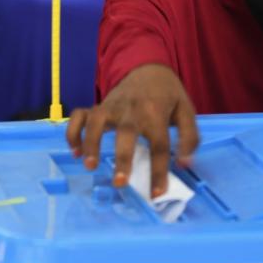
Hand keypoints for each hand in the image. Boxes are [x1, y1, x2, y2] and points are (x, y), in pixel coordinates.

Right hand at [66, 64, 198, 198]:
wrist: (148, 67)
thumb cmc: (168, 95)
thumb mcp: (186, 110)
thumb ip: (189, 137)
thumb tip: (184, 164)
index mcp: (157, 113)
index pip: (160, 145)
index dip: (159, 170)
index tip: (157, 194)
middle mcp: (132, 110)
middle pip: (126, 133)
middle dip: (122, 158)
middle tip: (120, 182)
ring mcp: (112, 106)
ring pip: (97, 121)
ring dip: (91, 142)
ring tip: (89, 165)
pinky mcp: (99, 106)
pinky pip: (80, 116)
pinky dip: (73, 132)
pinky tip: (75, 151)